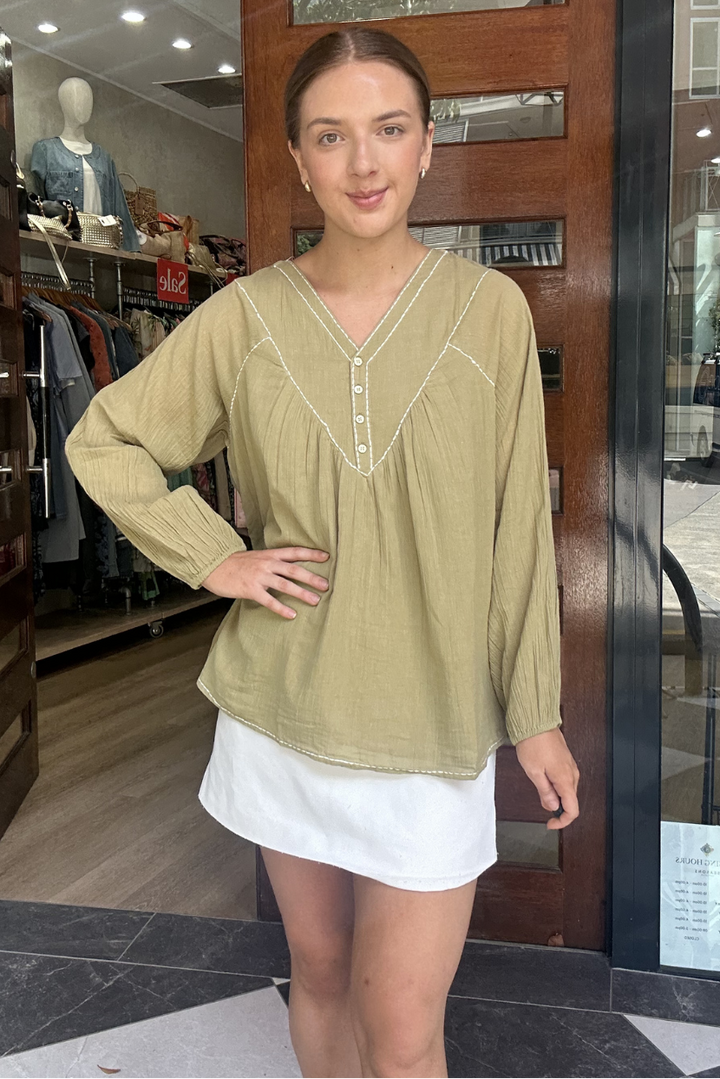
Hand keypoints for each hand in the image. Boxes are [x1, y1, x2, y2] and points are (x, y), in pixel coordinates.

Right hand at [201, 546, 329, 618]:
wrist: (214, 566)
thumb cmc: (236, 563)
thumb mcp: (257, 557)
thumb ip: (272, 561)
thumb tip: (289, 567)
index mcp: (270, 555)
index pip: (294, 552)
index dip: (311, 554)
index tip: (326, 557)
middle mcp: (267, 564)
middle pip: (294, 570)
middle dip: (311, 577)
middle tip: (326, 585)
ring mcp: (259, 576)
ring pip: (285, 585)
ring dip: (301, 593)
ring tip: (315, 600)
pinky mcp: (250, 589)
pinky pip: (269, 600)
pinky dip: (281, 608)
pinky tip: (292, 614)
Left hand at [514, 727, 579, 830]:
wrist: (536, 721)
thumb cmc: (533, 743)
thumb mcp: (534, 772)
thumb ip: (545, 792)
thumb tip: (551, 806)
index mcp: (566, 779)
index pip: (573, 810)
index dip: (562, 821)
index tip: (550, 823)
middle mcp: (572, 773)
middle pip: (570, 801)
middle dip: (555, 806)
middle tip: (539, 799)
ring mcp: (570, 766)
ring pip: (566, 790)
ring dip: (554, 795)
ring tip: (538, 783)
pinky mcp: (566, 761)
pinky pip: (564, 780)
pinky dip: (555, 785)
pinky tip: (542, 777)